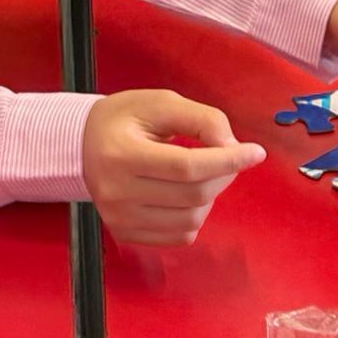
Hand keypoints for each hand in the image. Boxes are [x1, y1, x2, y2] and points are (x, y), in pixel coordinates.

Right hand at [83, 90, 266, 245]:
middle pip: (193, 195)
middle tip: (227, 155)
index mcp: (122, 154)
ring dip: (211, 196)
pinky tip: (187, 193)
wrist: (82, 145)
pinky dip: (195, 215)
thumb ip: (201, 118)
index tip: (256, 152)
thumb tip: (233, 145)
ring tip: (203, 172)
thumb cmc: (124, 119)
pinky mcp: (125, 233)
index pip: (187, 167)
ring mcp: (119, 218)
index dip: (227, 161)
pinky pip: (179, 235)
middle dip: (223, 174)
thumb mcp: (161, 102)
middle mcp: (117, 192)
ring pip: (190, 219)